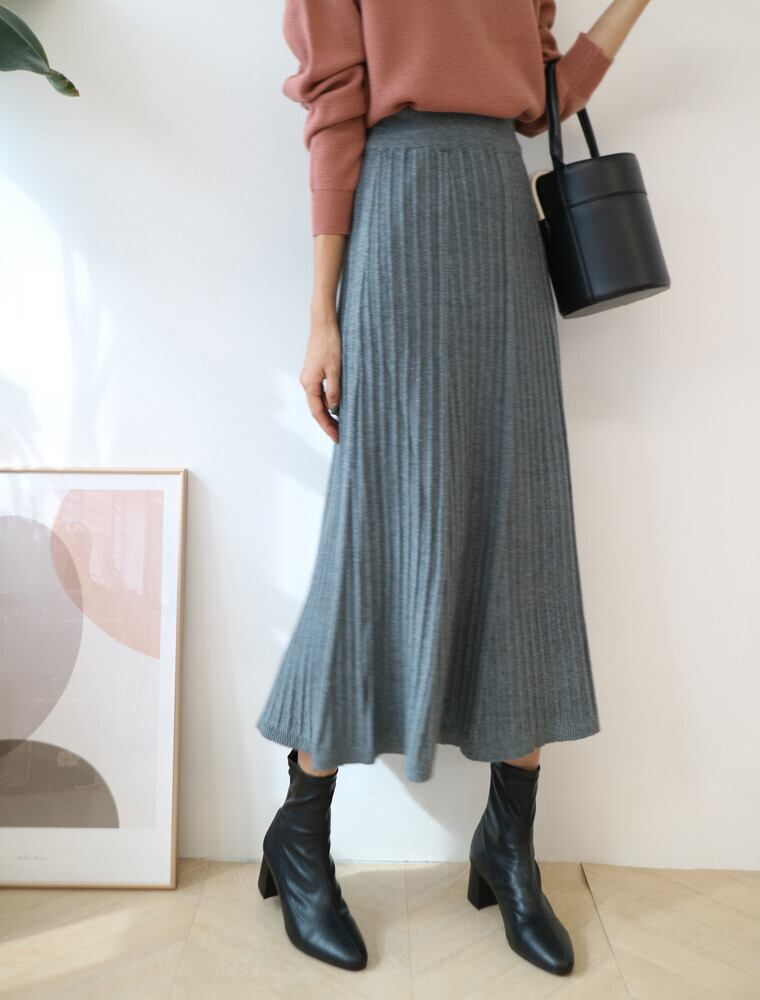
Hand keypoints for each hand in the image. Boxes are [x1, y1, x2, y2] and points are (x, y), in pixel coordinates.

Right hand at [300, 310, 341, 443]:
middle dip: (327, 424)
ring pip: (318, 402)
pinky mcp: (315, 372)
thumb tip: (334, 410)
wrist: (323, 324)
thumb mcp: (336, 370)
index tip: (337, 438)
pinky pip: (320, 393)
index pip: (318, 412)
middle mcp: (306, 382)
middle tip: (340, 436)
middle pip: (316, 409)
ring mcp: (309, 377)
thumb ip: (335, 391)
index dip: (327, 426)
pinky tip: (337, 407)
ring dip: (328, 414)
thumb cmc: (330, 344)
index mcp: (309, 384)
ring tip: (340, 425)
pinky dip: (328, 403)